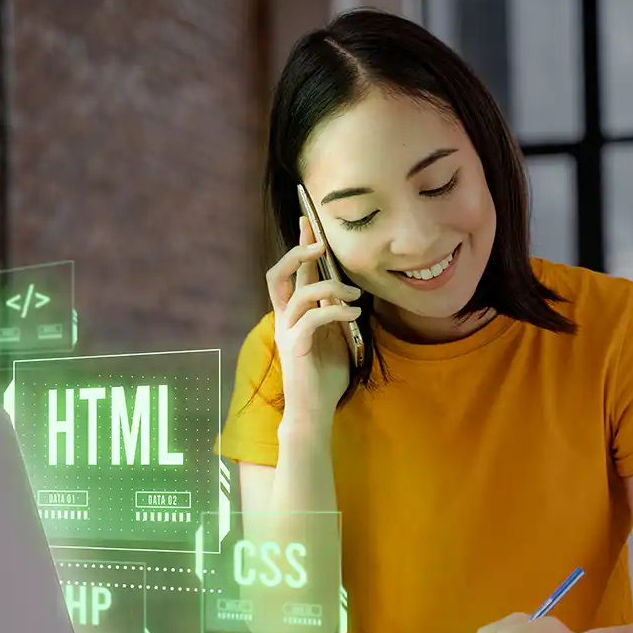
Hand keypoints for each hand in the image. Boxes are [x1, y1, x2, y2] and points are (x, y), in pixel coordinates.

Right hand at [266, 216, 361, 420]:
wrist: (314, 410)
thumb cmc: (325, 376)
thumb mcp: (336, 336)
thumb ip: (335, 312)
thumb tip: (347, 288)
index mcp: (292, 314)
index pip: (293, 273)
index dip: (300, 246)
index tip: (309, 222)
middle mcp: (284, 319)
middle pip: (278, 275)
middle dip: (298, 254)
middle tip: (321, 245)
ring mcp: (287, 332)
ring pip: (298, 293)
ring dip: (330, 287)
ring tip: (354, 294)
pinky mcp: (296, 347)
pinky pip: (313, 318)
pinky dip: (336, 310)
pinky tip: (354, 312)